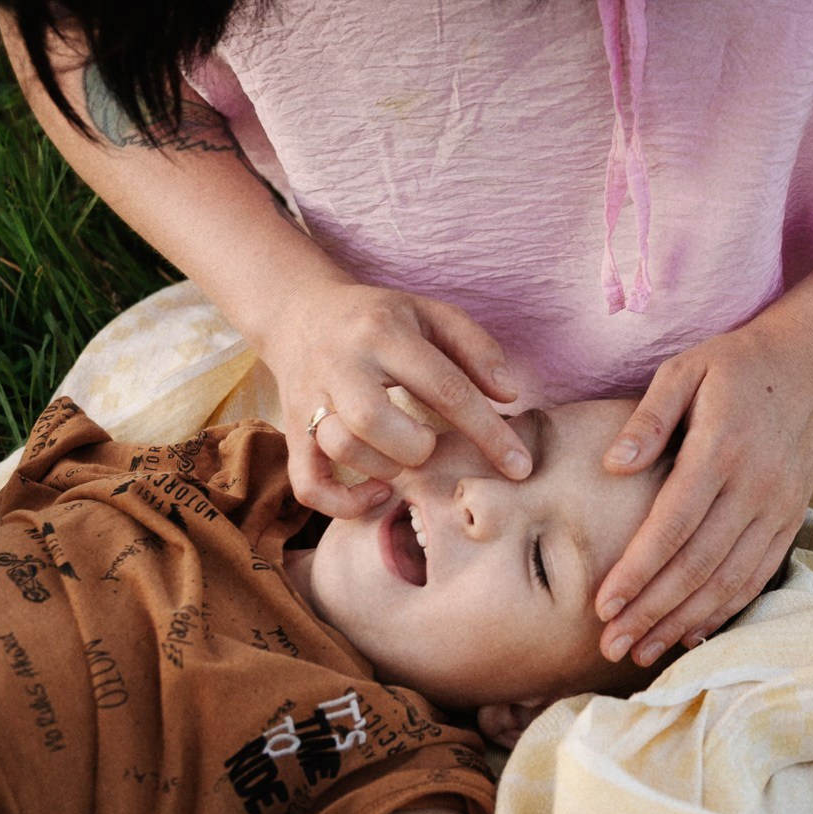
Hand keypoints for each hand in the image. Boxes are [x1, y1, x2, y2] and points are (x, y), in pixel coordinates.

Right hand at [253, 280, 530, 517]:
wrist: (299, 311)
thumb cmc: (380, 319)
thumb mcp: (431, 314)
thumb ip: (476, 348)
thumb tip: (508, 396)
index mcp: (384, 332)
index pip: (444, 387)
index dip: (488, 432)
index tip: (519, 467)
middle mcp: (342, 364)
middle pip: (374, 419)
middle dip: (417, 448)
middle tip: (431, 447)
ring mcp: (311, 399)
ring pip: (341, 447)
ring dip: (384, 468)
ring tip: (404, 459)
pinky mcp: (293, 430)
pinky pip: (308, 482)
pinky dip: (343, 503)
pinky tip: (377, 492)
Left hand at [591, 320, 812, 665]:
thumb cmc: (735, 366)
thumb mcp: (686, 369)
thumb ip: (649, 417)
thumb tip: (613, 466)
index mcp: (722, 449)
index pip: (672, 524)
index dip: (637, 570)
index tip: (602, 605)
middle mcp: (755, 487)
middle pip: (697, 565)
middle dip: (651, 611)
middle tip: (610, 645)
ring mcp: (779, 508)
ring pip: (728, 580)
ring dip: (683, 622)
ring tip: (641, 651)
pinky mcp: (792, 520)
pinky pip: (756, 576)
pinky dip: (723, 610)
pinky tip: (690, 633)